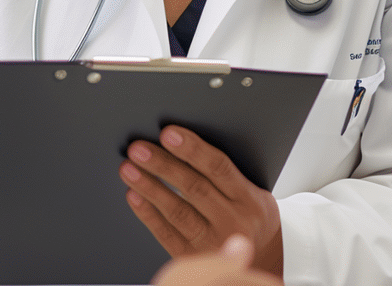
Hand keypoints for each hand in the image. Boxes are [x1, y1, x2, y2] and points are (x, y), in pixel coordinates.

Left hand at [120, 126, 282, 275]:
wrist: (262, 258)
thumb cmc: (249, 215)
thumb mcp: (253, 191)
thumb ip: (226, 172)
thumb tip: (184, 141)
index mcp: (249, 198)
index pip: (218, 167)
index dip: (192, 149)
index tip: (169, 134)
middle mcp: (232, 221)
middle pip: (194, 188)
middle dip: (163, 165)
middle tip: (139, 149)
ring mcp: (214, 242)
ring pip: (177, 211)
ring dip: (150, 187)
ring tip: (129, 169)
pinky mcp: (195, 257)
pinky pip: (167, 234)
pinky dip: (148, 214)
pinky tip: (134, 196)